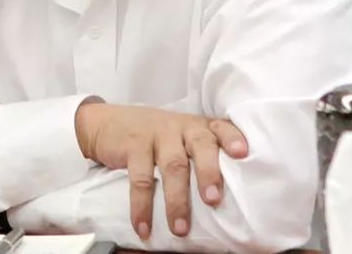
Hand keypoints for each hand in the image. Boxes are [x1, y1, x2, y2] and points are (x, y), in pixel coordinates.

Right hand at [74, 103, 247, 241]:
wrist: (108, 122)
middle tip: (213, 200)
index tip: (242, 153)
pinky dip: (142, 206)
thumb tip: (228, 201)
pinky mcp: (133, 145)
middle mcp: (181, 127)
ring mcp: (157, 134)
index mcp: (198, 127)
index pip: (220, 127)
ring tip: (180, 229)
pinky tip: (143, 227)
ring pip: (172, 166)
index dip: (232, 139)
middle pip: (200, 146)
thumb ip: (201, 155)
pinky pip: (139, 178)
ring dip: (177, 200)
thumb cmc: (155, 137)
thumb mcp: (180, 136)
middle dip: (209, 173)